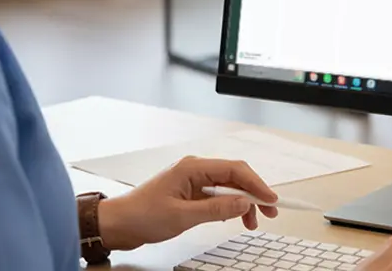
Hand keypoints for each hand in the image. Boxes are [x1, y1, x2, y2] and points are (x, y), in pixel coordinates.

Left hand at [97, 156, 278, 251]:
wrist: (119, 223)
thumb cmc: (143, 216)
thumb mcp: (183, 216)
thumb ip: (216, 209)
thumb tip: (244, 202)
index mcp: (192, 168)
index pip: (234, 170)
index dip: (256, 183)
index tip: (271, 199)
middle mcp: (194, 170)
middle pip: (233, 176)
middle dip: (253, 193)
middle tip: (270, 213)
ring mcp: (192, 181)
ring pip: (227, 187)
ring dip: (242, 202)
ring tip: (251, 222)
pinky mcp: (189, 193)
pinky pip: (216, 196)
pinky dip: (228, 206)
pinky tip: (233, 218)